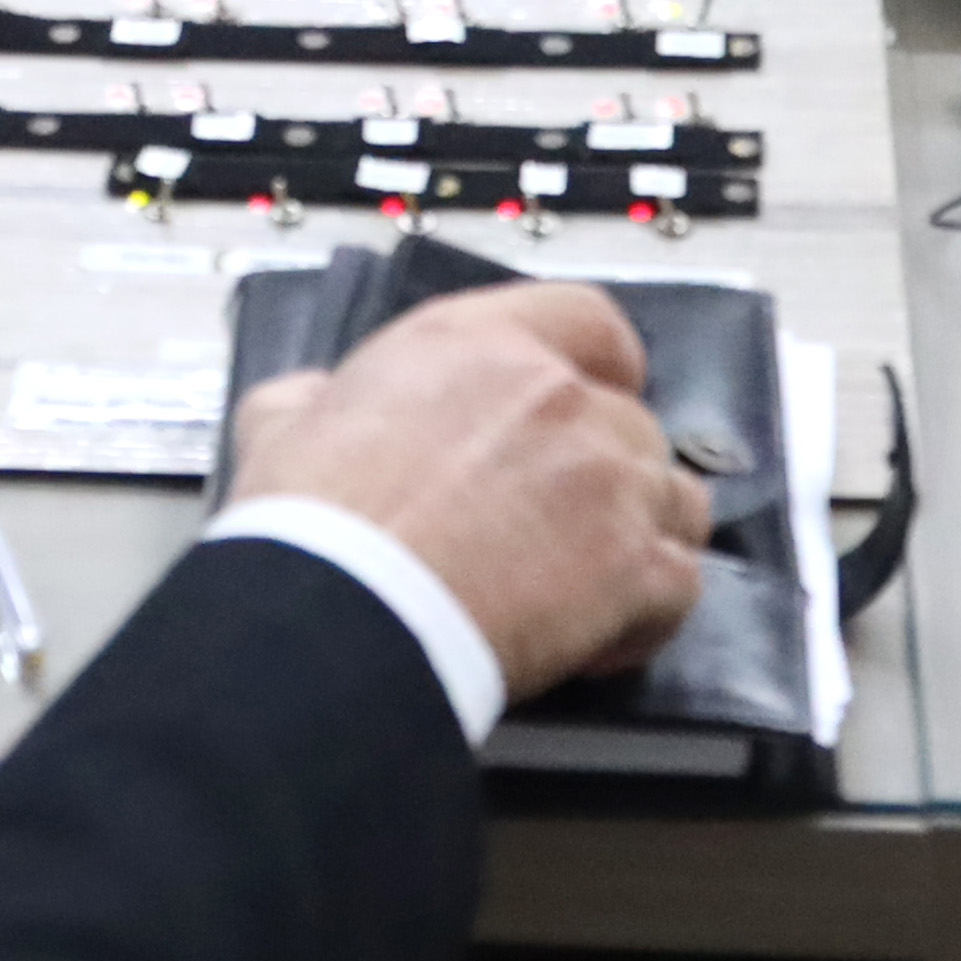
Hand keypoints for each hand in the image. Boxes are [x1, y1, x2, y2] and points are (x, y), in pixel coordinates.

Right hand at [227, 280, 707, 700]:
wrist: (346, 613)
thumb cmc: (312, 525)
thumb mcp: (279, 422)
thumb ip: (314, 397)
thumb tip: (312, 400)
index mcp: (477, 345)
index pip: (588, 319)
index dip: (603, 364)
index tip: (597, 396)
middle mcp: (558, 397)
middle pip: (634, 423)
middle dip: (610, 475)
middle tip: (561, 527)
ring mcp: (609, 480)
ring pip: (675, 500)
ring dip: (643, 539)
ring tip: (592, 585)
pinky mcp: (635, 566)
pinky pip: (681, 584)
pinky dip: (649, 615)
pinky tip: (598, 641)